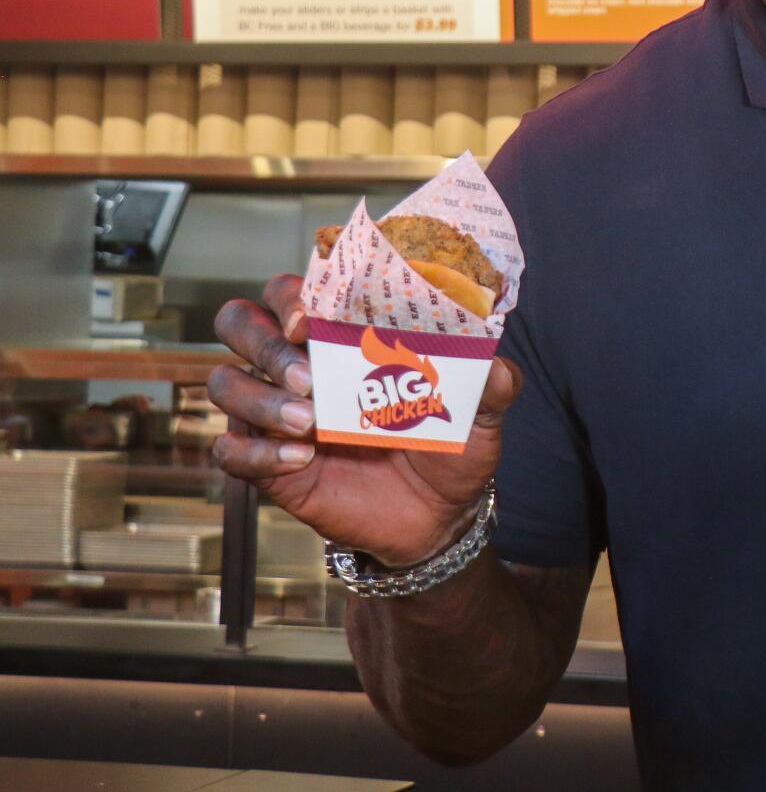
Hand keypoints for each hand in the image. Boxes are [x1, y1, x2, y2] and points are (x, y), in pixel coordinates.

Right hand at [207, 274, 519, 566]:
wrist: (438, 516)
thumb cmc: (450, 446)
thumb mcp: (481, 414)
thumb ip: (493, 384)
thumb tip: (496, 364)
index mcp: (343, 337)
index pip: (291, 291)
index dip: (290, 294)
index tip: (312, 316)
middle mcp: (300, 364)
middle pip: (240, 322)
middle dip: (263, 340)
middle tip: (307, 372)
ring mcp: (277, 413)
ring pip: (227, 383)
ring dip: (259, 398)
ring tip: (311, 422)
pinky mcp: (268, 463)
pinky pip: (230, 451)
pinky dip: (256, 453)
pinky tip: (301, 459)